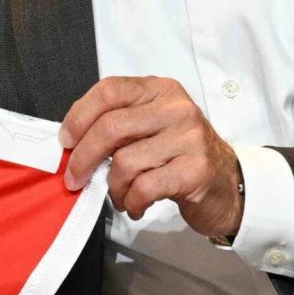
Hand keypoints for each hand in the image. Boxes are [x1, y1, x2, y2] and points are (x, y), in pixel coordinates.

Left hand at [59, 75, 242, 240]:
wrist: (228, 184)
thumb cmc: (179, 155)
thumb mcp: (150, 127)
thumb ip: (117, 125)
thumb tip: (71, 142)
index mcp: (160, 90)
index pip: (109, 90)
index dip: (79, 116)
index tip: (66, 141)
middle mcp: (176, 108)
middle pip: (111, 127)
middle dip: (84, 158)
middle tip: (75, 178)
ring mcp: (189, 138)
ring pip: (125, 162)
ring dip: (113, 187)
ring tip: (120, 195)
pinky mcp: (195, 170)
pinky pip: (143, 187)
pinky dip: (131, 201)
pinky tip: (136, 204)